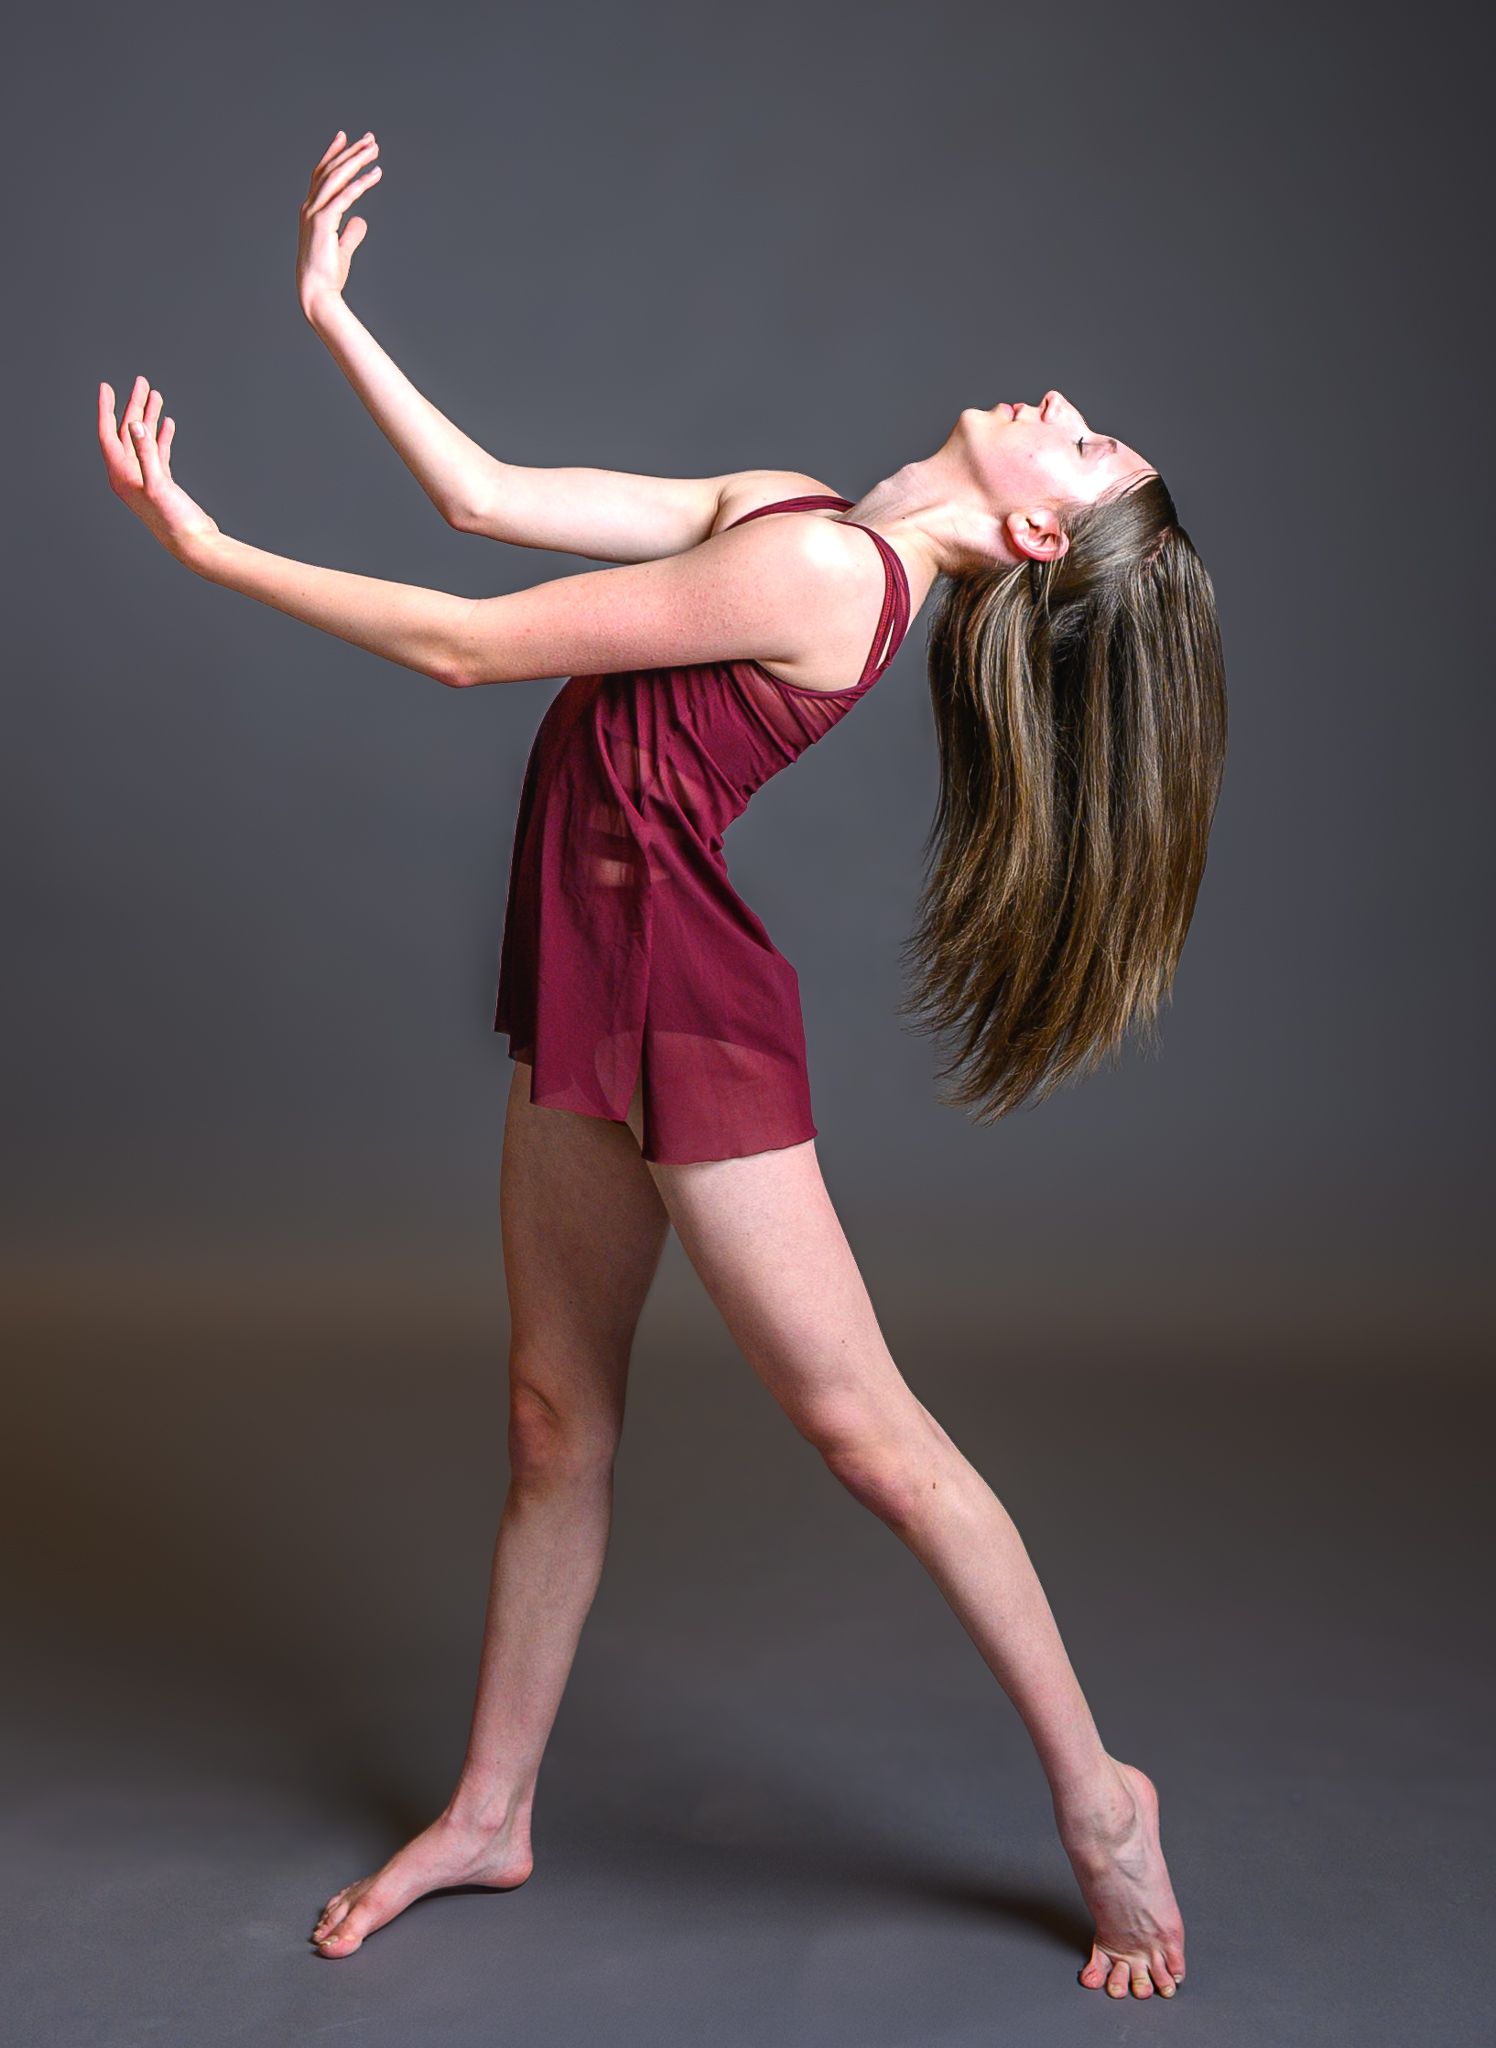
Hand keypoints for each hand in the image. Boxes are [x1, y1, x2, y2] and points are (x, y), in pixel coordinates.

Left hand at [98, 375, 221, 559]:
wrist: (193, 543)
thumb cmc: (174, 520)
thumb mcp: (158, 484)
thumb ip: (146, 453)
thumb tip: (134, 424)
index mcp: (121, 475)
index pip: (108, 434)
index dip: (106, 409)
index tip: (106, 387)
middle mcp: (129, 475)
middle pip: (127, 432)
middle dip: (133, 406)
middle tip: (141, 383)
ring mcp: (145, 478)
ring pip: (143, 439)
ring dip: (149, 417)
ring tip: (156, 395)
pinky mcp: (161, 482)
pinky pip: (157, 452)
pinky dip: (161, 436)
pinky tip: (167, 424)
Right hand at [297, 128, 381, 320]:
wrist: (317, 293)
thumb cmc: (327, 275)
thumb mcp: (342, 249)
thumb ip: (351, 233)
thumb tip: (361, 221)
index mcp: (312, 211)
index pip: (321, 175)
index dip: (333, 154)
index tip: (345, 137)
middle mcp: (310, 207)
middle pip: (331, 170)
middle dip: (350, 152)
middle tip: (370, 139)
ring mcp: (314, 213)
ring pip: (336, 178)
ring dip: (356, 160)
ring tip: (374, 149)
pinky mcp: (324, 223)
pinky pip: (344, 196)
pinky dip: (360, 184)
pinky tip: (375, 174)